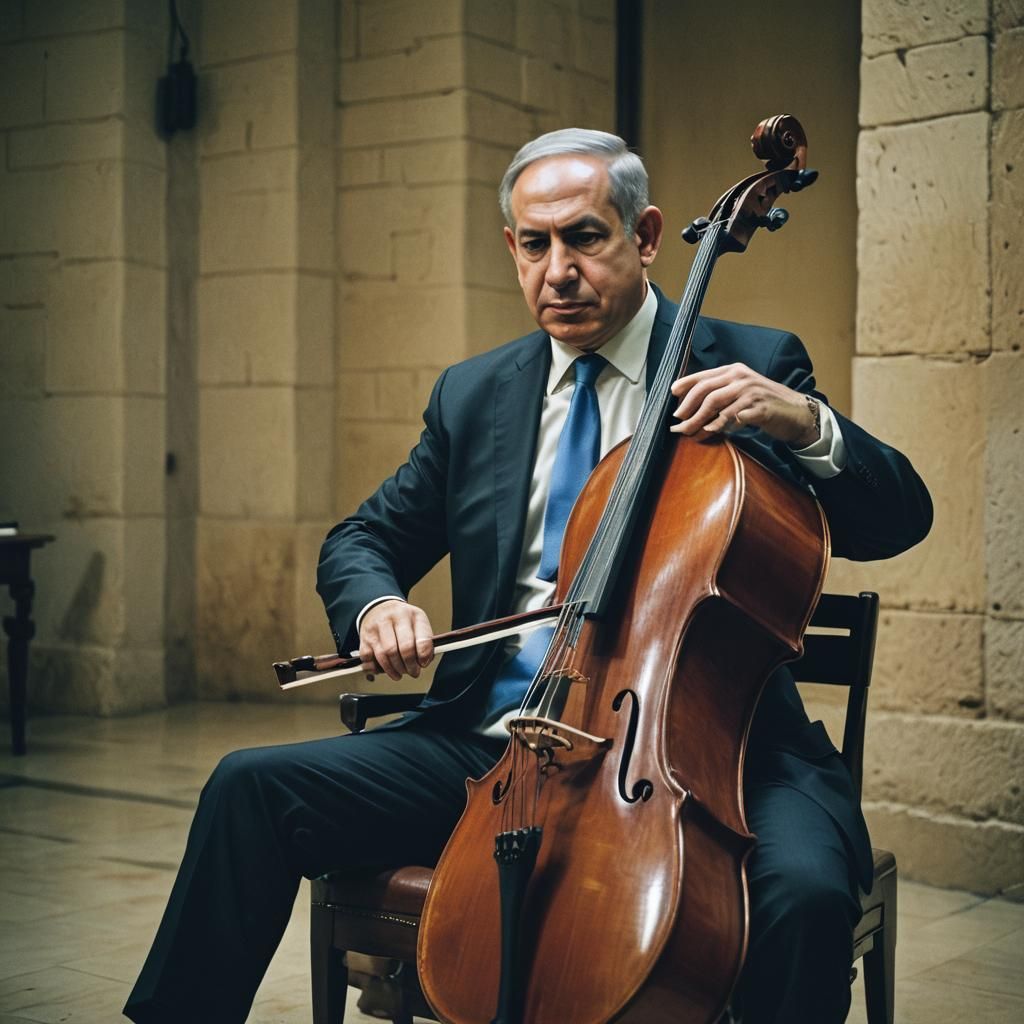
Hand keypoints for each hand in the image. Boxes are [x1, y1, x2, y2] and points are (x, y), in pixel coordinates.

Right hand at [359, 600, 434, 680]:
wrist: (378, 608)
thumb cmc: (402, 620)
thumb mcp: (418, 622)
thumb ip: (425, 641)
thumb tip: (424, 662)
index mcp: (411, 615)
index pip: (422, 639)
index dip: (424, 656)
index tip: (423, 663)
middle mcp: (392, 618)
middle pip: (404, 648)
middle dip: (410, 666)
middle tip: (413, 672)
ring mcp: (376, 627)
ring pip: (385, 655)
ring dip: (394, 670)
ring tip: (400, 673)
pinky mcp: (364, 638)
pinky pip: (369, 659)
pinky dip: (377, 668)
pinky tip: (385, 669)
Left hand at [669, 363, 818, 446]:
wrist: (796, 412)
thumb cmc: (763, 403)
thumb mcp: (741, 392)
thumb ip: (720, 394)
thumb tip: (690, 406)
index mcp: (734, 370)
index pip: (704, 376)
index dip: (685, 385)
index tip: (672, 395)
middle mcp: (741, 377)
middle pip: (706, 390)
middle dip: (688, 407)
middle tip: (678, 421)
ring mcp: (751, 391)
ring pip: (716, 403)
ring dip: (699, 419)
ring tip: (690, 431)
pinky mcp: (760, 408)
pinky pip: (734, 416)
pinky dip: (720, 424)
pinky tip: (712, 431)